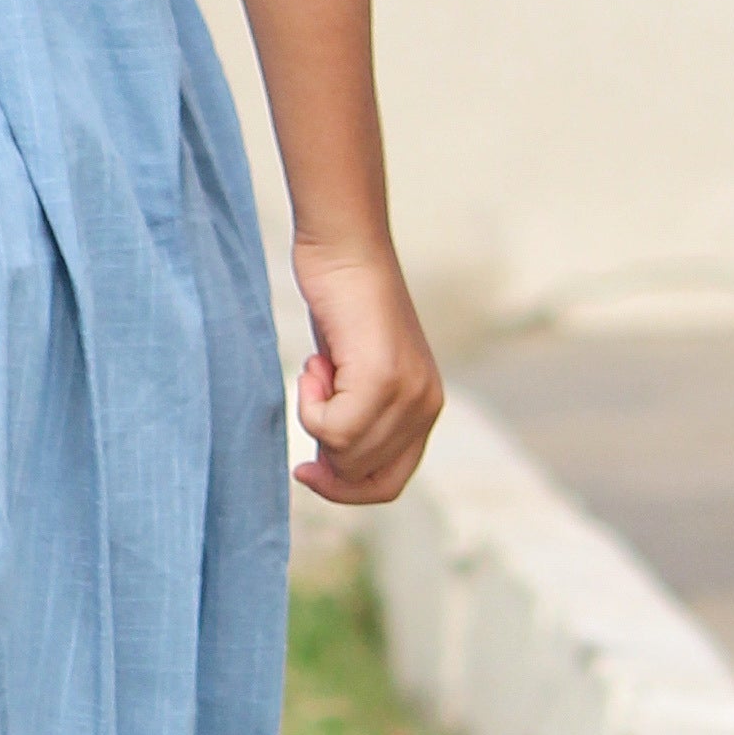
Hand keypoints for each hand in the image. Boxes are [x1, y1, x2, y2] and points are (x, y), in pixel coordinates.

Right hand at [290, 240, 442, 505]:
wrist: (345, 246)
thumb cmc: (342, 302)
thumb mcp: (356, 370)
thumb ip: (358, 416)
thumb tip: (331, 468)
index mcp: (425, 407)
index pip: (390, 482)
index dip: (346, 488)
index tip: (308, 468)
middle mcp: (425, 405)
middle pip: (362, 475)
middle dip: (324, 449)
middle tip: (313, 393)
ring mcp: (407, 393)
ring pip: (345, 455)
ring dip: (315, 418)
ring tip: (320, 367)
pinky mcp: (381, 377)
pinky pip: (331, 429)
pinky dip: (308, 404)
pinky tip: (316, 361)